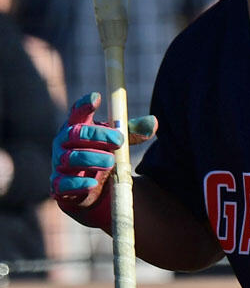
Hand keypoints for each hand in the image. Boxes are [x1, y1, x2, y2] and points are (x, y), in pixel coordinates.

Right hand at [50, 92, 156, 226]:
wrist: (93, 189)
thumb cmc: (102, 155)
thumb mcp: (118, 142)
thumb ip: (133, 131)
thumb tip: (154, 122)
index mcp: (77, 127)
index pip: (77, 112)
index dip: (84, 105)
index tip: (97, 97)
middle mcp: (64, 144)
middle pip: (75, 134)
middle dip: (97, 135)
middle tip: (119, 140)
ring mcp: (59, 164)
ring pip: (70, 158)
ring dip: (91, 158)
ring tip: (111, 161)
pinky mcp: (58, 186)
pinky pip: (64, 184)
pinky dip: (78, 184)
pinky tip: (93, 183)